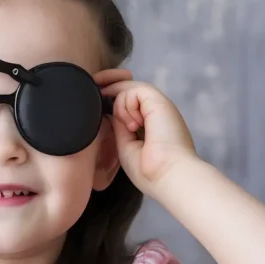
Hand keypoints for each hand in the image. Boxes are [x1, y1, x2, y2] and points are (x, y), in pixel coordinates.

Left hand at [99, 77, 199, 195]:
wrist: (168, 175)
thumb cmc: (148, 169)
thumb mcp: (126, 145)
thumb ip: (119, 126)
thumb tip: (110, 111)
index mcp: (151, 124)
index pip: (129, 103)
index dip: (112, 99)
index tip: (97, 103)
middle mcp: (155, 112)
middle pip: (127, 90)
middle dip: (109, 89)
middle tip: (100, 94)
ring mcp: (158, 105)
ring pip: (128, 89)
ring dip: (120, 107)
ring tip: (131, 129)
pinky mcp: (158, 101)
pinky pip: (133, 91)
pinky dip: (126, 106)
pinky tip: (134, 125)